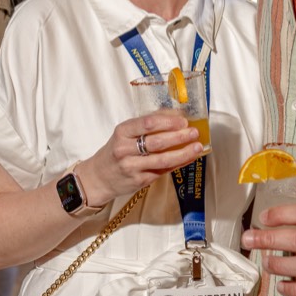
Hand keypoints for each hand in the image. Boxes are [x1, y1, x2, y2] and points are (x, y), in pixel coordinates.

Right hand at [77, 110, 205, 206]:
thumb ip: (146, 125)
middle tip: (194, 132)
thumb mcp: (124, 134)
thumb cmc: (116, 152)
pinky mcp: (139, 181)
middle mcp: (125, 149)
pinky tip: (187, 158)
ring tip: (197, 146)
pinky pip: (162, 171)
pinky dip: (178, 164)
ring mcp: (132, 166)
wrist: (98, 177)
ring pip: (163, 159)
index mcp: (122, 132)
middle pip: (157, 142)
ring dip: (183, 152)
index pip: (147, 123)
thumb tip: (175, 115)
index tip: (183, 121)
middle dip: (180, 136)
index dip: (168, 122)